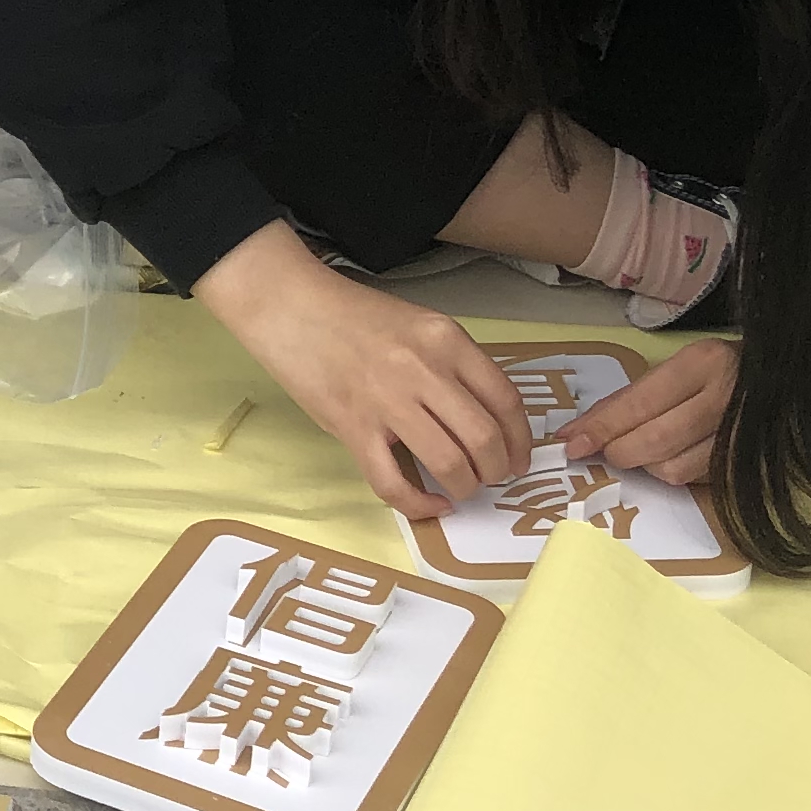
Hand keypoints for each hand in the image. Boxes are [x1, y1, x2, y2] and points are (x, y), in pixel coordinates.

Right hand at [198, 221, 525, 521]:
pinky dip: (420, 505)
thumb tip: (481, 415)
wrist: (289, 306)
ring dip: (465, 487)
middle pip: (484, 438)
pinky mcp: (352, 427)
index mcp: (446, 340)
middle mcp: (424, 369)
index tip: (519, 458)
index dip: (521, 440)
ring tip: (461, 488)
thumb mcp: (419, 324)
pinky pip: (393, 482)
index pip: (505, 400)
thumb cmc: (353, 315)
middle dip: (498, 470)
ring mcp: (387, 400)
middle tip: (492, 478)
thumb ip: (451, 364)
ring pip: (449, 463)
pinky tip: (430, 505)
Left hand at [555, 338, 736, 485]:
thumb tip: (578, 432)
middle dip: (619, 451)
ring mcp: (742, 434)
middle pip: (655, 441)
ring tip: (647, 448)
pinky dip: (674, 471)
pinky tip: (674, 455)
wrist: (780, 378)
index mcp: (703, 363)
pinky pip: (695, 480)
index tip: (572, 444)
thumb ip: (629, 398)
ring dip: (648, 465)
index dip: (602, 428)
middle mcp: (725, 397)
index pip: (640, 403)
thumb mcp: (676, 368)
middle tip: (606, 450)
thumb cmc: (717, 371)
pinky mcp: (749, 464)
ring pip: (674, 469)